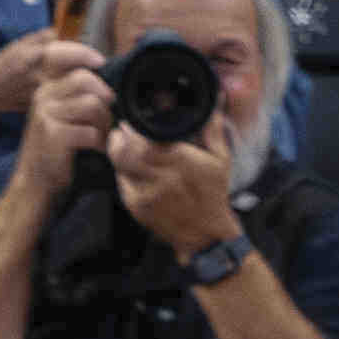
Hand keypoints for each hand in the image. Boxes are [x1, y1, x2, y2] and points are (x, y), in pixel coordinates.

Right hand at [13, 43, 111, 197]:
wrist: (35, 183)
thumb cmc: (57, 149)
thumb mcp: (63, 117)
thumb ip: (79, 97)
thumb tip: (113, 82)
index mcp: (47, 90)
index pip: (80, 69)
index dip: (101, 75)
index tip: (113, 92)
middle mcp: (43, 97)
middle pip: (87, 81)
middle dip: (105, 101)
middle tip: (108, 121)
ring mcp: (46, 115)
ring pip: (93, 105)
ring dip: (105, 124)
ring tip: (101, 138)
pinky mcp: (53, 135)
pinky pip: (91, 131)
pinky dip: (101, 143)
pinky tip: (97, 150)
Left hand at [109, 110, 238, 255]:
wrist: (205, 233)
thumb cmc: (214, 194)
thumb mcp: (221, 159)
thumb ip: (213, 130)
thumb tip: (213, 105)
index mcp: (181, 162)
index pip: (143, 142)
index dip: (130, 131)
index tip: (129, 123)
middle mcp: (161, 178)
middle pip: (124, 153)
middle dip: (118, 139)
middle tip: (121, 131)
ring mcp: (146, 194)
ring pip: (119, 167)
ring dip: (117, 154)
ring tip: (122, 145)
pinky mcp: (136, 207)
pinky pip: (122, 183)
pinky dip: (122, 172)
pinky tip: (130, 167)